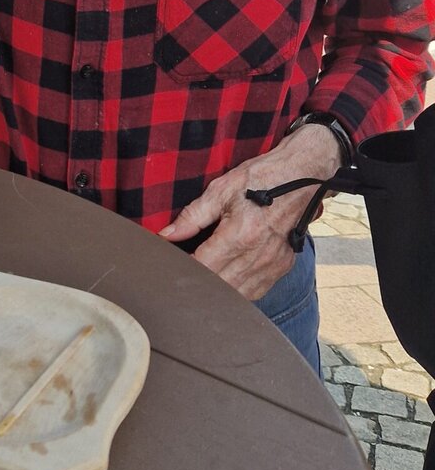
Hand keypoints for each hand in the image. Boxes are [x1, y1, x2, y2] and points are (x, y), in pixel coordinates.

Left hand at [158, 124, 341, 299]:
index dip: (184, 268)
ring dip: (218, 289)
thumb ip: (192, 216)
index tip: (174, 262)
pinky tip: (228, 276)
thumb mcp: (221, 190)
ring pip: (237, 295)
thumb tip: (167, 235)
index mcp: (240, 235)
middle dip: (198, 280)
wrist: (302, 175)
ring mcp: (273, 264)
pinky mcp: (282, 267)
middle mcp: (258, 256)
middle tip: (186, 268)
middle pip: (218, 286)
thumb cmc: (261, 178)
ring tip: (206, 272)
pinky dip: (238, 290)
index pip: (203, 268)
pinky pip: (256, 291)